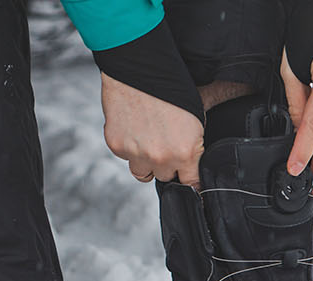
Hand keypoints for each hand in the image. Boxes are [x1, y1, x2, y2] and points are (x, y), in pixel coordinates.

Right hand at [101, 72, 203, 187]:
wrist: (140, 65)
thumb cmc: (171, 85)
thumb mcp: (196, 117)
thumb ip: (193, 145)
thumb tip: (192, 164)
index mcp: (185, 152)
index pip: (191, 183)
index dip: (190, 177)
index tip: (188, 175)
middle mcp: (160, 157)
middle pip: (166, 177)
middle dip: (168, 164)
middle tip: (167, 143)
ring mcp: (136, 153)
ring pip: (143, 173)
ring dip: (147, 162)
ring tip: (150, 138)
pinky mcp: (117, 145)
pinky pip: (126, 157)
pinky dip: (130, 147)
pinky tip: (135, 127)